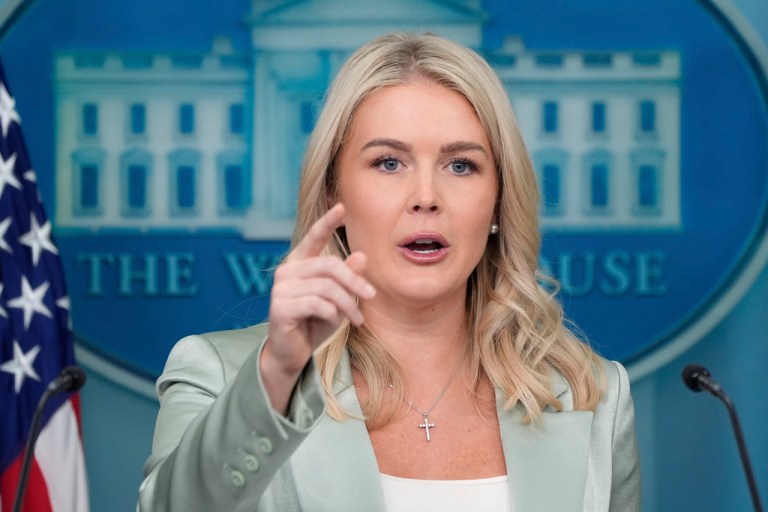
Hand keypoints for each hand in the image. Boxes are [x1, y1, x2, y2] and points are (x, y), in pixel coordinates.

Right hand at [261, 203, 374, 411]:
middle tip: (371, 296)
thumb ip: (347, 278)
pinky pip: (317, 304)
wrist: (292, 352)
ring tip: (356, 318)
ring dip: (347, 304)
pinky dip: (333, 314)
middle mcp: (287, 271)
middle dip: (355, 281)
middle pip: (330, 265)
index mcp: (300, 263)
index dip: (327, 222)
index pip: (314, 238)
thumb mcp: (338, 299)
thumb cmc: (315, 322)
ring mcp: (281, 288)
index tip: (341, 206)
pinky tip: (335, 322)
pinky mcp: (280, 307)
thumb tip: (362, 256)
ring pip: (327, 287)